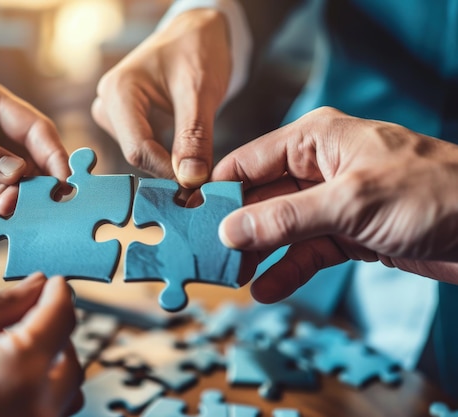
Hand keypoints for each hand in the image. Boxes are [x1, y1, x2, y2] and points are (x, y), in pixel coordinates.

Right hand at [0, 273, 82, 416]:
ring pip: (67, 391)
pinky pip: (51, 412)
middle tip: (32, 316)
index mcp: (22, 369)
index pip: (61, 317)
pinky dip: (42, 391)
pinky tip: (14, 378)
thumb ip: (3, 305)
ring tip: (20, 351)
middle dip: (56, 333)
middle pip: (71, 357)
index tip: (54, 285)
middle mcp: (38, 405)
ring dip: (53, 366)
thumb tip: (37, 284)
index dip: (58, 294)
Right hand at [92, 9, 230, 187]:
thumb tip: (190, 180)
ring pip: (142, 155)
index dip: (168, 172)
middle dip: (169, 169)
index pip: (138, 150)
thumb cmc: (197, 50)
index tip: (198, 187)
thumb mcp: (201, 91)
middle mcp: (107, 104)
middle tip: (202, 181)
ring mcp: (114, 114)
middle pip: (138, 155)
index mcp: (118, 92)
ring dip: (170, 163)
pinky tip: (187, 156)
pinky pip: (145, 148)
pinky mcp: (125, 121)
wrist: (196, 32)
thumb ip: (194, 136)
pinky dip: (167, 156)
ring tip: (199, 163)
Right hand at [213, 107, 457, 301]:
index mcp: (314, 140)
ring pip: (281, 227)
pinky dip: (288, 269)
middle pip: (260, 199)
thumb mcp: (349, 203)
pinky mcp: (349, 231)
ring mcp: (332, 201)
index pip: (248, 163)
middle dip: (234, 228)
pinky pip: (307, 250)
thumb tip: (229, 229)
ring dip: (258, 253)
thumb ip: (285, 218)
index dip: (217, 192)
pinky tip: (266, 288)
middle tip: (206, 257)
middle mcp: (319, 167)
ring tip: (230, 278)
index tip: (189, 220)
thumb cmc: (433, 193)